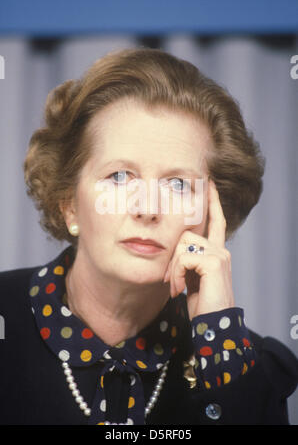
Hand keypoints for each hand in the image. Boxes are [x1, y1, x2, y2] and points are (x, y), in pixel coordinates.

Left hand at [163, 179, 233, 320]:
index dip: (212, 202)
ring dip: (172, 268)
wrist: (213, 326)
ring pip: (182, 245)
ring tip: (174, 288)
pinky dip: (175, 274)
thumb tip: (173, 250)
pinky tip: (178, 290)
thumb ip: (187, 261)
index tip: (209, 183)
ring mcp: (219, 254)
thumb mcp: (191, 278)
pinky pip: (183, 257)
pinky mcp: (214, 262)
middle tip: (169, 280)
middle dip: (172, 257)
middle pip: (186, 233)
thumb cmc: (201, 305)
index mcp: (217, 252)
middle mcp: (221, 250)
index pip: (216, 221)